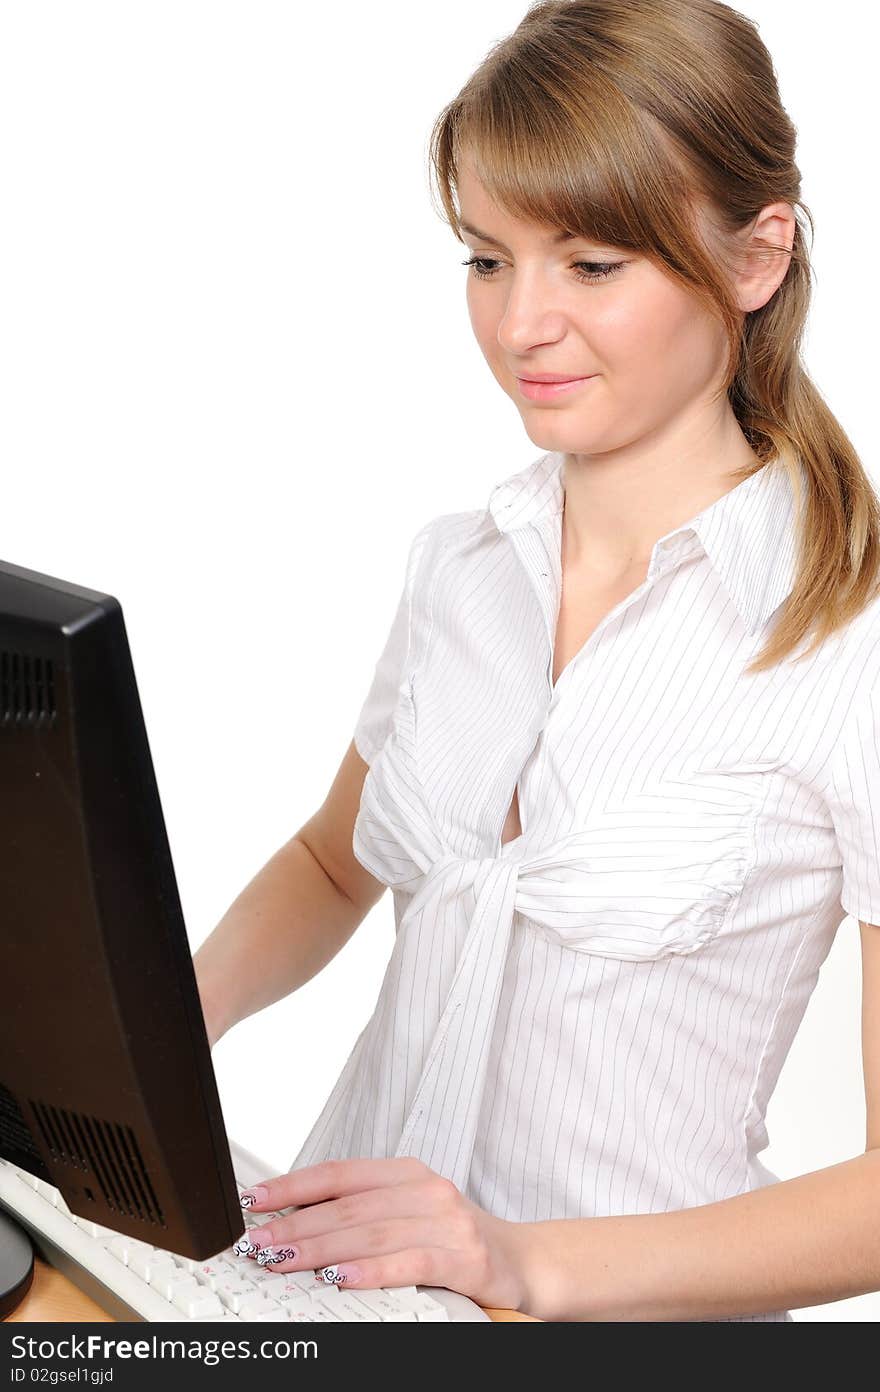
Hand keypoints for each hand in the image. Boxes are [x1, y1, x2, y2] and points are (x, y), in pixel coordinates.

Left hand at [233, 1157, 529, 1310]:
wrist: (521, 1261)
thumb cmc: (453, 1240)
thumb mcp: (408, 1214)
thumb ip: (362, 1213)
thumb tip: (292, 1223)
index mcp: (406, 1173)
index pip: (339, 1173)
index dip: (293, 1186)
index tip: (254, 1201)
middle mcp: (426, 1188)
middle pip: (349, 1206)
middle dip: (297, 1224)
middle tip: (259, 1242)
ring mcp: (447, 1221)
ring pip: (371, 1232)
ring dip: (321, 1248)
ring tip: (284, 1261)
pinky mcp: (465, 1257)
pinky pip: (409, 1262)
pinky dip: (370, 1270)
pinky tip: (338, 1278)